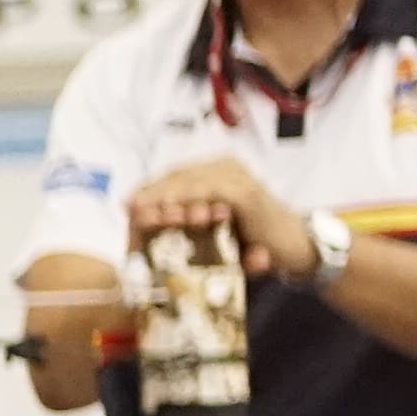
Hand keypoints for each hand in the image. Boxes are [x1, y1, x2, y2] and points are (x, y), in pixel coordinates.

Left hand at [121, 155, 316, 280]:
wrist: (291, 248)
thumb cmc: (250, 241)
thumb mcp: (210, 230)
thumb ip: (183, 223)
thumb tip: (138, 226)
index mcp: (213, 172)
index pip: (172, 177)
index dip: (148, 190)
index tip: (125, 207)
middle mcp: (223, 167)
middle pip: (177, 176)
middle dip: (151, 193)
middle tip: (129, 209)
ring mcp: (236, 177)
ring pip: (191, 181)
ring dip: (166, 197)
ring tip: (144, 213)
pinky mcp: (246, 192)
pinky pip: (212, 191)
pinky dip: (192, 200)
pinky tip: (174, 213)